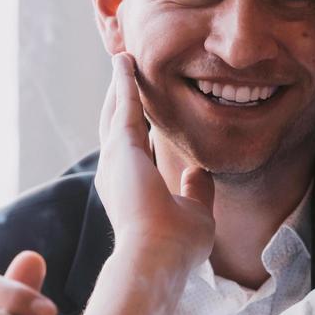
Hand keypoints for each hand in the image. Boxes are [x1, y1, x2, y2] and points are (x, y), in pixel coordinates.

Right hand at [94, 52, 214, 271]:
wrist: (158, 256)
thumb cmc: (176, 245)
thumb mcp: (196, 212)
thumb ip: (196, 189)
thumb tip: (199, 170)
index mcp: (131, 188)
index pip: (134, 149)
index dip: (135, 126)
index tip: (140, 108)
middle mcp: (116, 172)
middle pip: (115, 124)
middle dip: (119, 98)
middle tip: (123, 71)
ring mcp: (114, 160)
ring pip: (115, 111)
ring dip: (119, 84)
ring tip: (122, 58)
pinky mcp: (121, 148)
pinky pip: (123, 105)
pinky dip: (123, 82)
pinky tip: (126, 61)